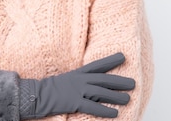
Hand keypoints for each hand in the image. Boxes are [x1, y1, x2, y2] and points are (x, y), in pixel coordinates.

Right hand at [0, 53, 133, 119]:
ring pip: (101, 92)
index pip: (98, 65)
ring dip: (115, 96)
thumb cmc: (52, 88)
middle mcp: (80, 79)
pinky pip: (92, 107)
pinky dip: (104, 110)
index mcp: (78, 73)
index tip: (123, 57)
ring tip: (128, 98)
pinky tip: (115, 113)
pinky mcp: (74, 102)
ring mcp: (77, 90)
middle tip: (133, 83)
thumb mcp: (67, 79)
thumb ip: (80, 80)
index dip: (111, 60)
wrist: (37, 94)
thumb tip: (94, 85)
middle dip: (119, 81)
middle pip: (104, 79)